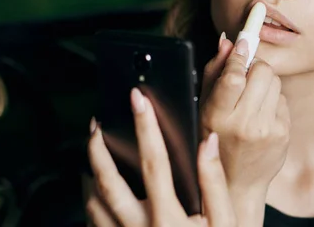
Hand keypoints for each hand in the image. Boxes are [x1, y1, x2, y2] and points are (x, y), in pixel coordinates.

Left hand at [84, 88, 235, 226]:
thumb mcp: (224, 222)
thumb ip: (215, 181)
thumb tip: (208, 142)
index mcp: (168, 218)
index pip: (153, 161)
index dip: (146, 126)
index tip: (139, 99)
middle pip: (108, 182)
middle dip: (97, 149)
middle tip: (95, 124)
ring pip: (93, 204)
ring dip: (88, 174)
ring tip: (90, 153)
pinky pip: (94, 225)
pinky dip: (90, 202)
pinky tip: (96, 191)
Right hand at [201, 35, 290, 217]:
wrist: (238, 182)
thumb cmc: (216, 139)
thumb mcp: (205, 108)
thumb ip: (214, 72)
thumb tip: (227, 41)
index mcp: (217, 117)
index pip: (234, 76)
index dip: (240, 55)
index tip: (243, 41)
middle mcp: (244, 124)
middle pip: (261, 71)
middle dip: (255, 66)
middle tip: (246, 75)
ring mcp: (267, 130)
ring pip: (275, 81)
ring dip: (265, 82)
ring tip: (252, 99)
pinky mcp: (283, 133)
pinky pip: (282, 98)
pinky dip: (272, 100)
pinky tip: (261, 115)